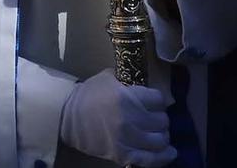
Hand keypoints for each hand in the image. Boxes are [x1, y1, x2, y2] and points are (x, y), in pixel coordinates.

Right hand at [59, 69, 174, 165]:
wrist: (66, 117)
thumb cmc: (88, 95)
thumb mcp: (108, 78)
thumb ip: (129, 81)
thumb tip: (150, 89)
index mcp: (128, 96)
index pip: (159, 100)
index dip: (158, 101)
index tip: (154, 103)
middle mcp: (131, 118)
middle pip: (162, 121)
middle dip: (160, 119)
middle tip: (154, 119)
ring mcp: (128, 138)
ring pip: (160, 140)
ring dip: (161, 136)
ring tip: (157, 134)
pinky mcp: (124, 154)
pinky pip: (151, 159)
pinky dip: (164, 156)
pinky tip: (169, 152)